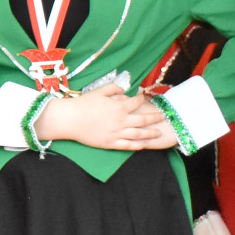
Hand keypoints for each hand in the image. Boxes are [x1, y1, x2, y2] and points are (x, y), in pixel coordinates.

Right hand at [37, 83, 176, 151]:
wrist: (70, 119)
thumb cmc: (83, 104)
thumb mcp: (98, 91)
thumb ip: (113, 88)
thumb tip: (124, 88)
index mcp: (119, 107)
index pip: (136, 102)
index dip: (142, 99)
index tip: (145, 98)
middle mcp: (121, 121)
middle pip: (143, 120)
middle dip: (155, 117)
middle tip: (163, 116)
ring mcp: (117, 133)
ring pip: (139, 134)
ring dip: (151, 133)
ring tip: (159, 132)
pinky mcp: (111, 143)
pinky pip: (128, 146)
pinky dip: (138, 146)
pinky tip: (145, 145)